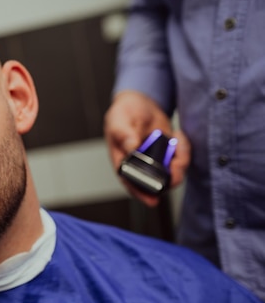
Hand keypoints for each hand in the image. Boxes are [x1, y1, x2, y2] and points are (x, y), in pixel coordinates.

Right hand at [104, 90, 189, 206]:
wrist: (139, 102)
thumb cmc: (123, 114)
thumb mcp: (118, 121)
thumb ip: (124, 134)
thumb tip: (132, 147)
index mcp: (123, 161)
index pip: (130, 183)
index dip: (141, 194)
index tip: (153, 200)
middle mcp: (140, 165)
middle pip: (156, 183)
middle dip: (169, 179)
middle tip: (175, 167)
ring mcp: (156, 160)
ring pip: (172, 174)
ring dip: (180, 163)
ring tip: (178, 142)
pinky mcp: (169, 153)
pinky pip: (181, 159)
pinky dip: (184, 150)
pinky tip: (178, 136)